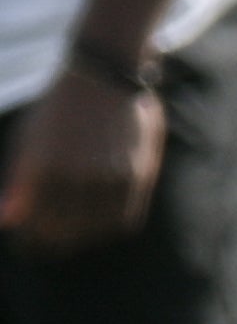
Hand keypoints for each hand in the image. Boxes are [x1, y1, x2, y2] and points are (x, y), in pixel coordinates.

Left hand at [0, 68, 166, 251]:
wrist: (102, 76)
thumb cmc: (57, 108)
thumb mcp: (28, 139)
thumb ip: (19, 180)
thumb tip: (8, 219)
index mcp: (44, 168)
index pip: (35, 223)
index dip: (29, 240)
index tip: (26, 246)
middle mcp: (78, 176)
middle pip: (64, 231)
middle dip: (52, 242)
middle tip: (46, 246)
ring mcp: (110, 176)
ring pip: (94, 229)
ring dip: (81, 239)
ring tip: (71, 238)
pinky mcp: (136, 175)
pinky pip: (123, 218)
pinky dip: (108, 228)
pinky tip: (97, 226)